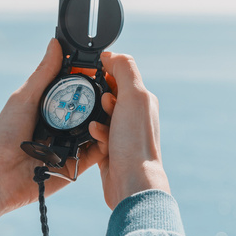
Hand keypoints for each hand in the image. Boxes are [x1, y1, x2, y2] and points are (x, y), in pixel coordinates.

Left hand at [0, 40, 105, 223]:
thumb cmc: (4, 135)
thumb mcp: (24, 98)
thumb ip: (44, 73)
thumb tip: (56, 44)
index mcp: (50, 109)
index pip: (77, 91)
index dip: (91, 79)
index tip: (105, 66)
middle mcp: (63, 127)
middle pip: (91, 110)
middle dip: (104, 99)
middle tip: (114, 88)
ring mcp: (72, 147)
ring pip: (98, 130)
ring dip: (106, 119)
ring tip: (113, 106)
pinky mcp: (78, 166)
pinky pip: (97, 153)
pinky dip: (103, 142)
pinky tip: (105, 132)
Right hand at [87, 52, 169, 208]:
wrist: (131, 182)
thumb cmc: (135, 141)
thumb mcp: (134, 96)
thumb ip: (124, 69)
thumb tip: (111, 54)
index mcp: (143, 99)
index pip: (120, 74)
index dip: (105, 71)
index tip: (91, 74)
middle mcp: (134, 115)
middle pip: (107, 93)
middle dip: (97, 96)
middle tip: (98, 103)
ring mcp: (122, 132)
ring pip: (98, 114)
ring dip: (94, 116)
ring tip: (98, 124)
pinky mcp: (110, 148)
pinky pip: (94, 133)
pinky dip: (94, 133)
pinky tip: (97, 137)